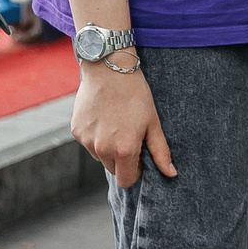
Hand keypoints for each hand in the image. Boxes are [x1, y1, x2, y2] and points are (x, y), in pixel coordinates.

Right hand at [72, 59, 174, 187]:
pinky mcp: (76, 130)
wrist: (109, 68)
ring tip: (116, 123)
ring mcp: (87, 140)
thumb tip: (171, 173)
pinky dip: (95, 136)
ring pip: (99, 156)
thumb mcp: (153, 122)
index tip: (139, 156)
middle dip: (122, 159)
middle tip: (129, 135)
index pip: (126, 180)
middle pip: (112, 169)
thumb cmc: (135, 93)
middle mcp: (102, 148)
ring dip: (107, 147)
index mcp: (124, 149)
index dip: (135, 171)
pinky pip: (88, 142)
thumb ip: (160, 151)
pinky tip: (104, 117)